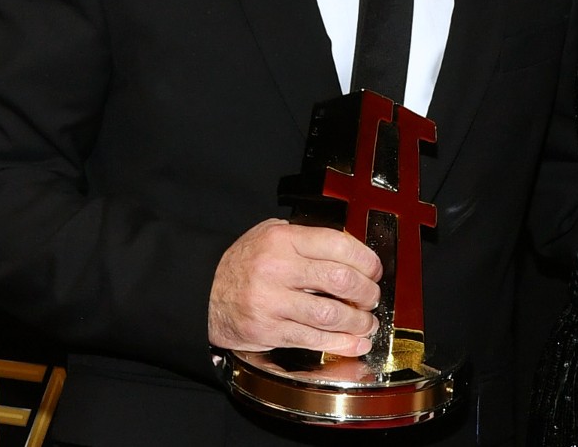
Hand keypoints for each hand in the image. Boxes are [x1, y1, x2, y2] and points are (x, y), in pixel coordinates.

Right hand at [208, 218, 382, 355]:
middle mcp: (278, 269)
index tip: (374, 270)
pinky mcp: (268, 330)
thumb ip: (306, 239)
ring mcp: (272, 302)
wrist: (202, 292)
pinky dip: (340, 343)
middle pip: (340, 280)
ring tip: (367, 323)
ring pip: (330, 314)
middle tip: (372, 297)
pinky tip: (354, 342)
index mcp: (284, 240)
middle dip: (367, 292)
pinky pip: (312, 338)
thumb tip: (350, 248)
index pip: (338, 245)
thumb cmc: (243, 263)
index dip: (366, 260)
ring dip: (358, 321)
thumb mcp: (270, 235)